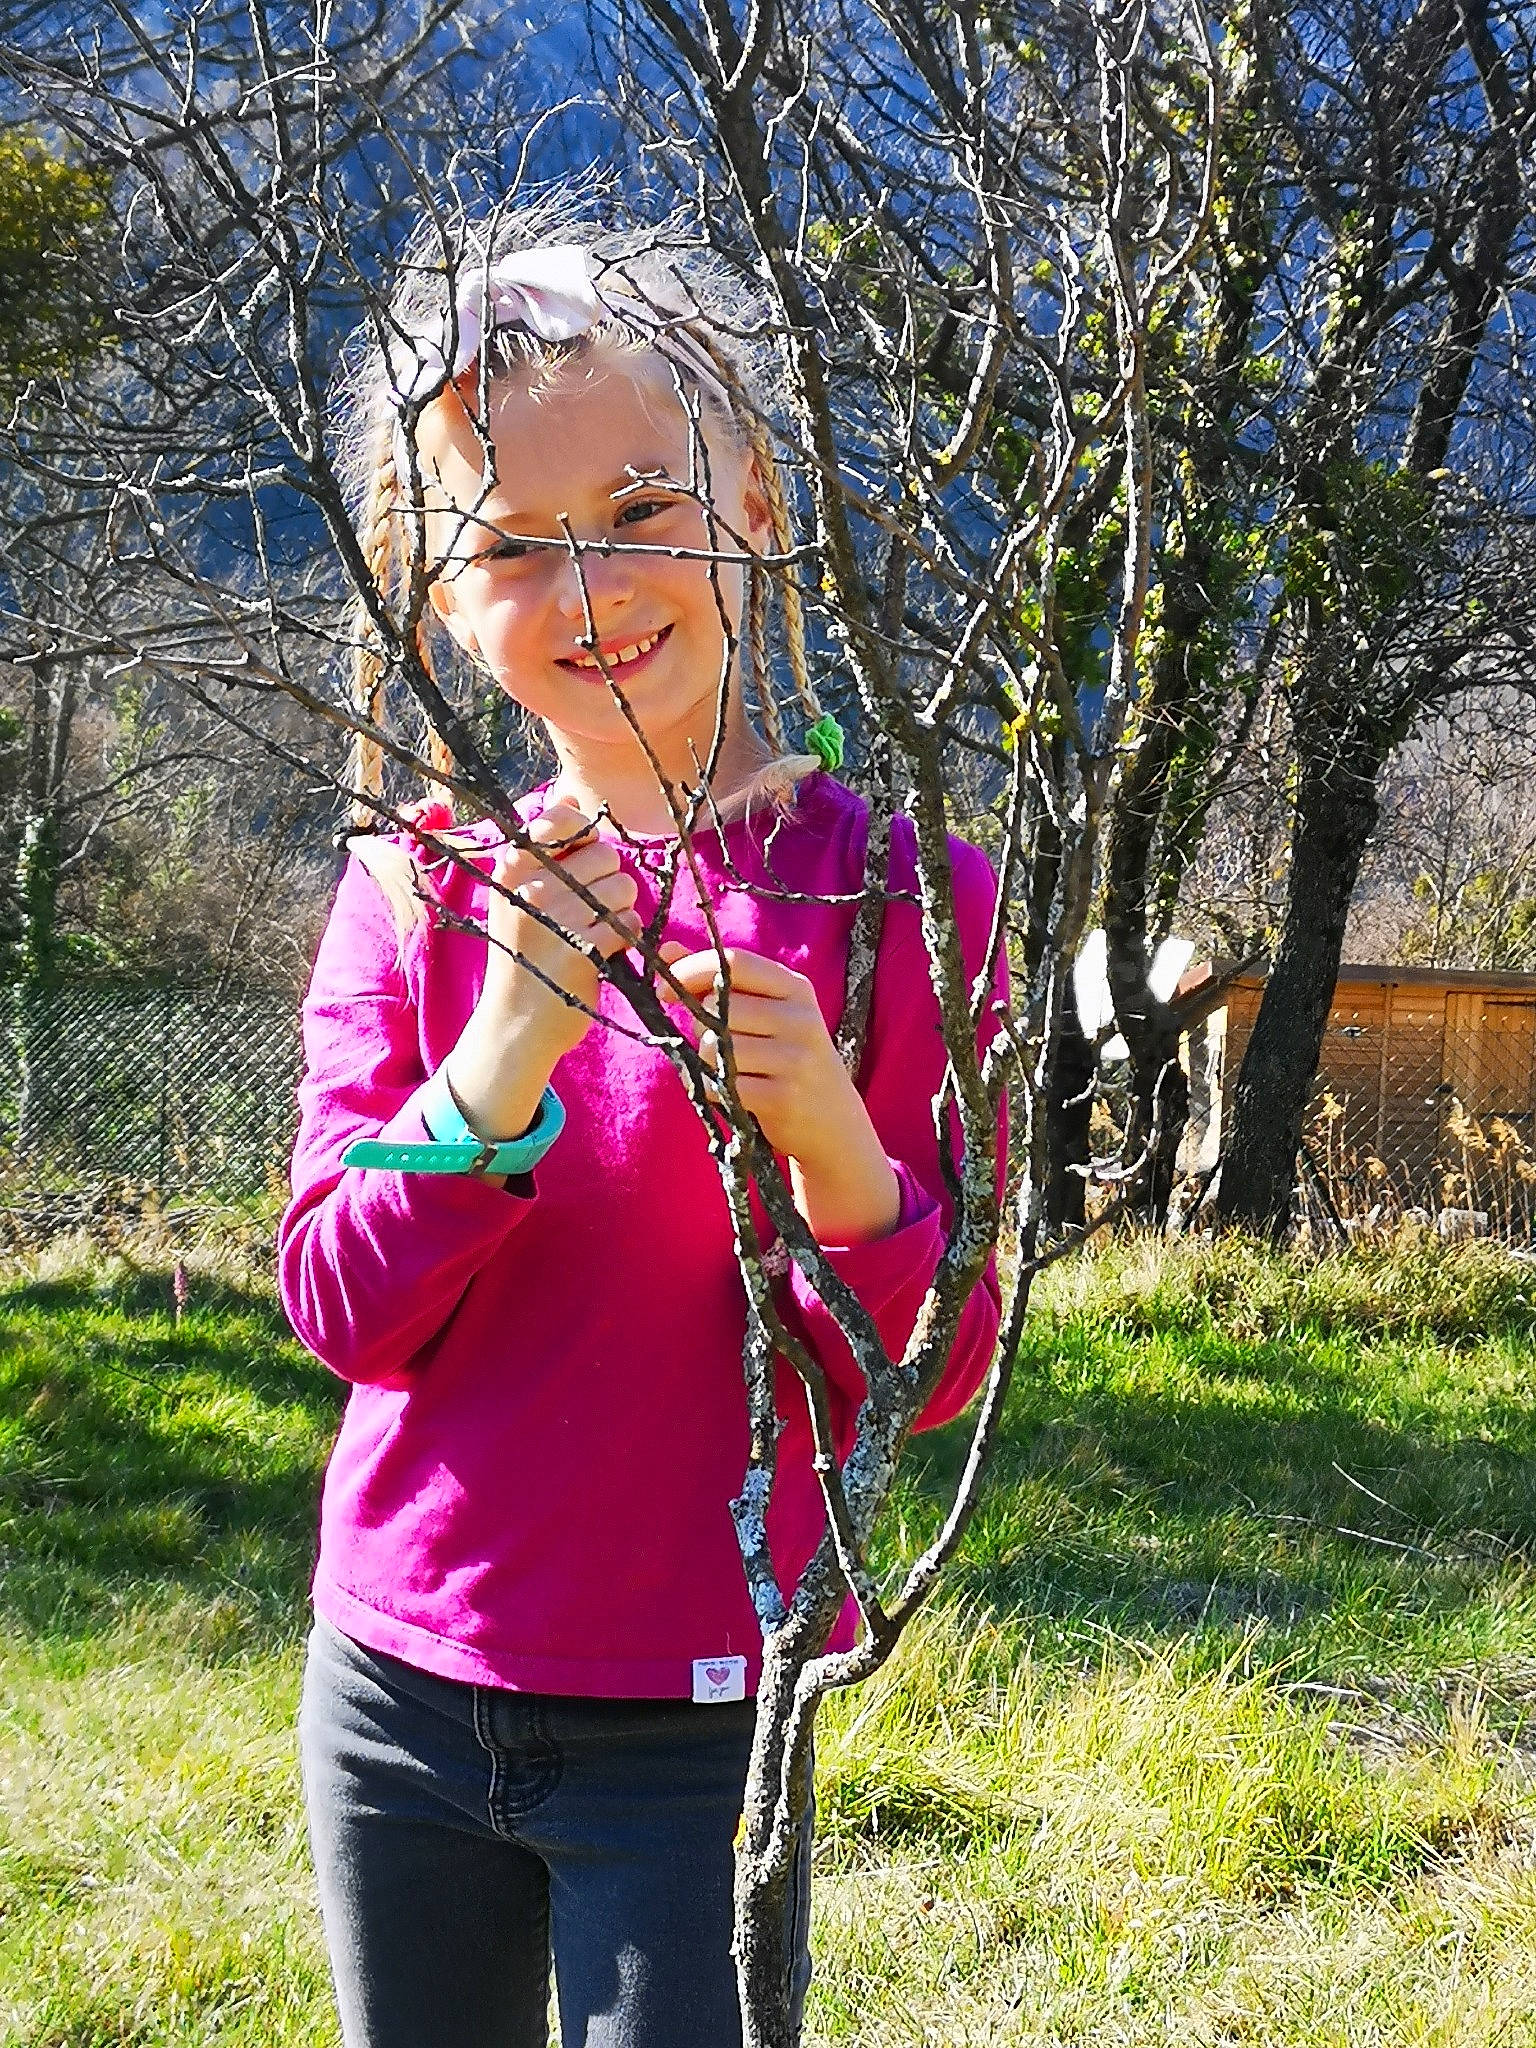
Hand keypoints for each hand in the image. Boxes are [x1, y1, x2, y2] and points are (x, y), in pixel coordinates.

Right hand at [447, 802, 638, 1143]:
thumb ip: (546, 841)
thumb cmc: (524, 952)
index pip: (564, 818)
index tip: (579, 863)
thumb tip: (571, 792)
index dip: (586, 836)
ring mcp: (557, 918)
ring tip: (593, 930)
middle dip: (607, 880)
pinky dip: (624, 937)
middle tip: (586, 910)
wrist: (516, 1022)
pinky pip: (628, 922)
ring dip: (619, 910)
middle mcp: (531, 887)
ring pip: (623, 886)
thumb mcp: (516, 893)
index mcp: (512, 867)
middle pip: (605, 854)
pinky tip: (602, 952)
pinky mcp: (583, 949)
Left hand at [661, 945, 901, 1241]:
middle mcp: (800, 1018)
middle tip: (715, 1043)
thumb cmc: (786, 1058)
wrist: (833, 1121)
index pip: (735, 962)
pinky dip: (714, 1089)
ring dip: (706, 1061)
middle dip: (700, 1025)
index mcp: (796, 988)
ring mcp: (795, 1058)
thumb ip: (717, 980)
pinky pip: (721, 1084)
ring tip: (729, 1070)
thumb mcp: (767, 1012)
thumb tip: (666, 950)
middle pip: (720, 1006)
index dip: (691, 970)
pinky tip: (734, 1094)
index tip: (664, 989)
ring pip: (714, 1046)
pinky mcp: (783, 1097)